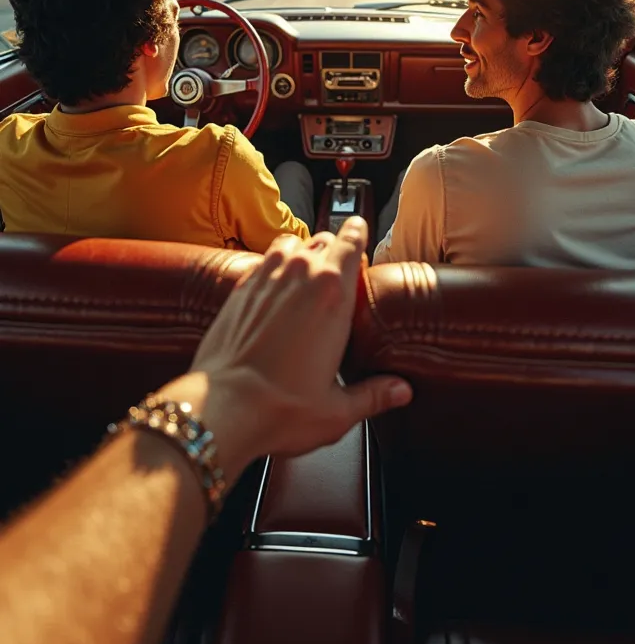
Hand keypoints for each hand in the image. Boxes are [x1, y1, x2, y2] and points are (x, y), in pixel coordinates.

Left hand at [158, 217, 411, 477]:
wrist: (222, 407)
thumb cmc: (281, 408)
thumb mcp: (337, 410)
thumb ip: (374, 395)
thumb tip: (402, 391)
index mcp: (334, 294)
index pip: (352, 241)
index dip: (357, 233)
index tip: (360, 233)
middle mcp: (301, 273)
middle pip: (324, 240)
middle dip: (334, 250)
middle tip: (339, 274)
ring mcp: (267, 275)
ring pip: (293, 243)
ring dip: (303, 253)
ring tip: (307, 277)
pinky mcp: (240, 286)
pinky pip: (265, 259)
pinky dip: (275, 266)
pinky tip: (276, 290)